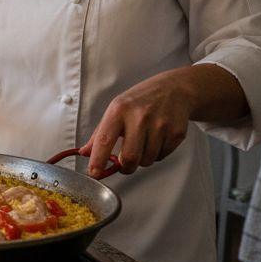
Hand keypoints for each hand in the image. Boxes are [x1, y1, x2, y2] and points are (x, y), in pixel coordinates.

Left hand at [77, 64, 246, 176]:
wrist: (175, 89)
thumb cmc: (141, 100)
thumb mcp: (117, 109)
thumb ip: (100, 133)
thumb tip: (85, 153)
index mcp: (119, 110)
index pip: (105, 139)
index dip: (98, 159)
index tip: (94, 172)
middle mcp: (140, 117)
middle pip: (130, 158)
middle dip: (126, 167)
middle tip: (125, 164)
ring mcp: (160, 125)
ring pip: (146, 160)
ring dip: (142, 159)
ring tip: (144, 142)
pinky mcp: (176, 132)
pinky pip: (161, 157)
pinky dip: (157, 154)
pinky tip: (157, 139)